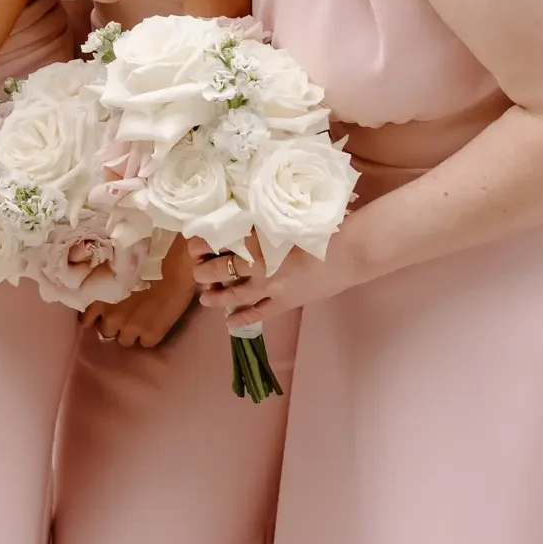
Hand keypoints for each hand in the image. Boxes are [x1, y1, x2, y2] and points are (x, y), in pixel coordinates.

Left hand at [82, 251, 196, 348]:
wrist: (174, 263)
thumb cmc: (144, 255)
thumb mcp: (112, 269)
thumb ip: (102, 285)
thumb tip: (100, 292)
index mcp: (97, 298)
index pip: (86, 320)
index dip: (96, 317)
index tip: (103, 313)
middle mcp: (110, 316)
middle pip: (104, 332)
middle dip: (113, 325)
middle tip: (124, 316)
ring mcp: (130, 328)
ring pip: (123, 341)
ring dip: (129, 333)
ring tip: (140, 321)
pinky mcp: (150, 335)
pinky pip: (145, 344)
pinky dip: (148, 336)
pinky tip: (155, 323)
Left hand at [192, 234, 366, 328]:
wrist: (349, 252)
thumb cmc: (321, 228)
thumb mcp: (284, 221)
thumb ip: (261, 226)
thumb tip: (241, 227)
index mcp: (256, 239)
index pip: (217, 242)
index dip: (200, 245)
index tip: (193, 245)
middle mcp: (257, 264)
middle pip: (219, 270)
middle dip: (204, 272)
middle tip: (198, 271)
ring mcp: (270, 286)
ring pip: (233, 294)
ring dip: (216, 296)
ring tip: (205, 298)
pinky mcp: (285, 302)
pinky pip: (258, 314)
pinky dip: (242, 318)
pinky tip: (228, 322)